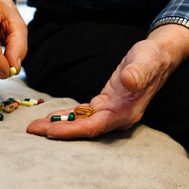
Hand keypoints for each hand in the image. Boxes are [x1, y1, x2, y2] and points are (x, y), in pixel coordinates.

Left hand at [27, 25, 188, 138]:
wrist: (156, 57)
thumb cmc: (151, 59)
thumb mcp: (146, 61)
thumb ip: (138, 73)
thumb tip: (129, 82)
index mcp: (125, 112)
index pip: (93, 127)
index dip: (71, 130)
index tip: (49, 131)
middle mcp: (116, 117)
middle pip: (83, 129)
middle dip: (58, 130)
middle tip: (32, 130)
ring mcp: (110, 112)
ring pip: (81, 123)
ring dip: (59, 124)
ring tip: (36, 126)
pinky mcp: (105, 104)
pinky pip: (83, 114)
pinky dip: (68, 116)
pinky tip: (53, 117)